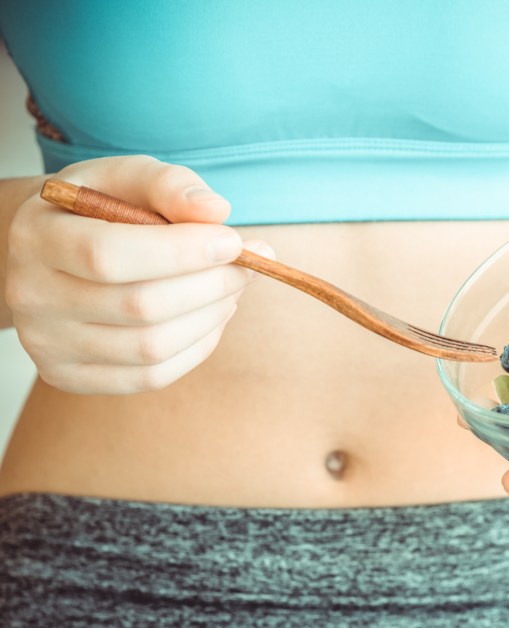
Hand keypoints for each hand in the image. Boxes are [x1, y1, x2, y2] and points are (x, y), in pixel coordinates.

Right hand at [4, 155, 272, 393]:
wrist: (53, 250)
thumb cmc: (100, 207)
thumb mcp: (128, 177)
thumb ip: (170, 185)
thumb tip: (216, 211)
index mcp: (37, 237)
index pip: (109, 256)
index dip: (182, 252)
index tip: (234, 241)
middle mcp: (31, 296)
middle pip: (139, 306)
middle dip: (211, 285)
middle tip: (249, 265)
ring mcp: (47, 344)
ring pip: (151, 347)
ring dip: (211, 317)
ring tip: (233, 287)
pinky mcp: (70, 377)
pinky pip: (151, 376)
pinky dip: (197, 347)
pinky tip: (211, 316)